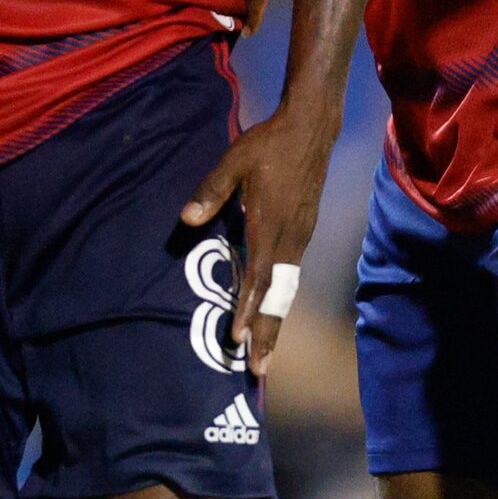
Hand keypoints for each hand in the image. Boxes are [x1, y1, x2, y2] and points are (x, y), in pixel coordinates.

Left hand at [180, 107, 335, 377]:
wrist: (311, 129)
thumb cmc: (268, 144)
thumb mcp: (233, 161)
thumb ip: (211, 191)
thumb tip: (187, 218)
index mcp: (269, 224)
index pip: (257, 277)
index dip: (247, 309)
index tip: (238, 337)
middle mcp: (289, 239)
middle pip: (277, 297)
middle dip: (267, 334)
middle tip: (258, 369)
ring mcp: (300, 238)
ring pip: (286, 291)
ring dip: (275, 323)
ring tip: (265, 353)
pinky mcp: (304, 233)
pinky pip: (291, 276)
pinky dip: (281, 301)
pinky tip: (272, 312)